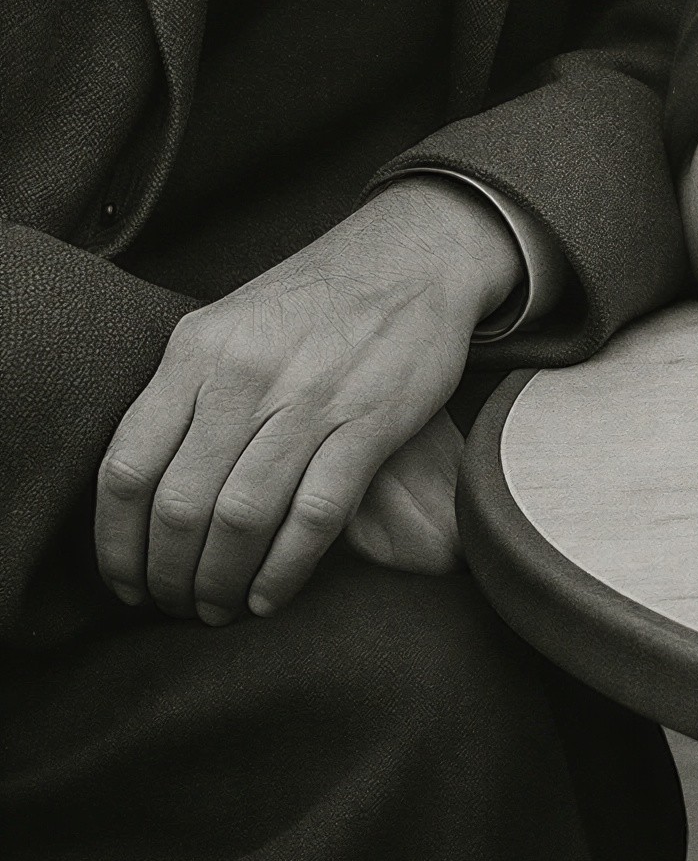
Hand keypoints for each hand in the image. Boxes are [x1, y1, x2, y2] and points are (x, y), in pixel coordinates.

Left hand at [96, 180, 519, 621]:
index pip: (126, 469)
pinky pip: (314, 515)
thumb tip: (138, 492)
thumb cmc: (315, 299)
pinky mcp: (371, 419)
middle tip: (174, 606)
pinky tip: (271, 596)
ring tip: (218, 608)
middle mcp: (247, 373)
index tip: (125, 583)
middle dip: (170, 576)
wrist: (417, 252)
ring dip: (222, 582)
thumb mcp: (231, 324)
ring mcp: (312, 396)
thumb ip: (185, 394)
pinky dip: (284, 570)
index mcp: (198, 349)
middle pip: (181, 506)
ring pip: (242, 518)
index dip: (117, 545)